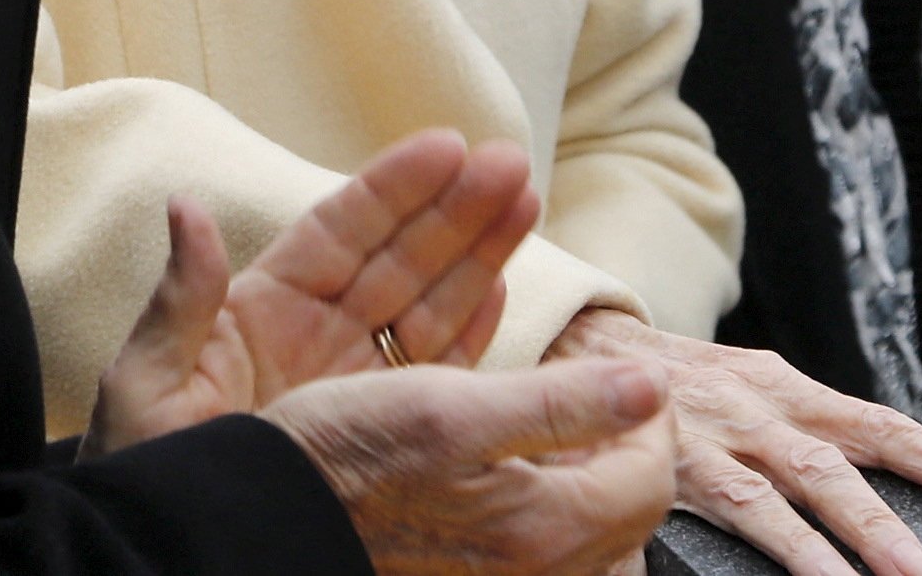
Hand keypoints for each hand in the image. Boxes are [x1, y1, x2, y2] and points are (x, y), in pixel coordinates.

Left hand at [86, 131, 541, 454]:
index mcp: (260, 311)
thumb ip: (182, 298)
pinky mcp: (371, 430)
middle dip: (454, 210)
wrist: (172, 552)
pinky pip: (428, 372)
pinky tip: (502, 288)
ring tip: (524, 201)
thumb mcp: (150, 380)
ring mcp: (346, 383)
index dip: (394, 189)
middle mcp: (312, 338)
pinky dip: (468, 332)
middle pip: (397, 258)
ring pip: (424, 305)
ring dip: (476, 256)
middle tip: (509, 163)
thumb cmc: (147, 469)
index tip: (445, 146)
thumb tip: (183, 207)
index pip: (340, 233)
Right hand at [263, 357, 676, 575]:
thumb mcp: (451, 407)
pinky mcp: (470, 562)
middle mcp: (535, 564)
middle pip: (625, 500)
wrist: (271, 514)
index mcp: (546, 528)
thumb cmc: (350, 458)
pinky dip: (544, 469)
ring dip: (587, 450)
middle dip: (625, 436)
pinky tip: (515, 436)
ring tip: (563, 401)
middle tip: (602, 382)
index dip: (650, 412)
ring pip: (584, 510)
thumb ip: (560, 402)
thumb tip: (649, 385)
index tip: (627, 366)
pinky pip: (538, 516)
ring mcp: (502, 569)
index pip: (650, 474)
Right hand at [549, 310, 921, 575]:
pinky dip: (767, 550)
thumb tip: (885, 476)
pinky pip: (717, 517)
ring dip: (830, 551)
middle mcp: (755, 410)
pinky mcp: (665, 469)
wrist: (581, 342)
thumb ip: (808, 433)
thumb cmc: (681, 384)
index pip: (878, 425)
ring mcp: (709, 441)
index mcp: (785, 389)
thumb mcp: (751, 391)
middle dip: (887, 523)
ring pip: (778, 501)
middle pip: (836, 465)